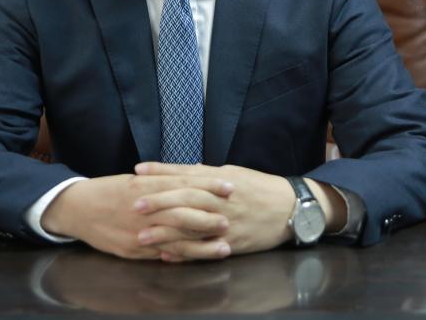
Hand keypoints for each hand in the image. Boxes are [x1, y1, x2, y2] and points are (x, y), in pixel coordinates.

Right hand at [41, 173, 234, 260]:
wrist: (78, 207)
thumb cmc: (110, 190)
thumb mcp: (137, 179)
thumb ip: (164, 179)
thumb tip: (194, 175)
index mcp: (147, 185)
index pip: (185, 184)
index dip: (209, 185)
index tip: (230, 187)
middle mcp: (145, 207)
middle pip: (183, 212)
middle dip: (209, 217)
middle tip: (230, 219)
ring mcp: (139, 230)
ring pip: (176, 238)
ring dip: (202, 244)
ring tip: (223, 246)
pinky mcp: (133, 248)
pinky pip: (161, 253)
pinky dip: (180, 256)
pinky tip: (196, 258)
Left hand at [133, 164, 347, 259]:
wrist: (291, 208)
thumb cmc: (261, 188)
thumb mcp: (235, 173)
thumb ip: (208, 173)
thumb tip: (183, 169)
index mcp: (220, 180)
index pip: (185, 173)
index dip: (161, 172)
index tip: (138, 170)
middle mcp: (220, 200)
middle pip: (184, 199)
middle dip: (158, 202)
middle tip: (134, 204)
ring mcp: (225, 223)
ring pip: (190, 228)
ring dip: (164, 233)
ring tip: (141, 236)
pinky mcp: (231, 243)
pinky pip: (203, 250)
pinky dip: (184, 253)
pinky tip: (166, 255)